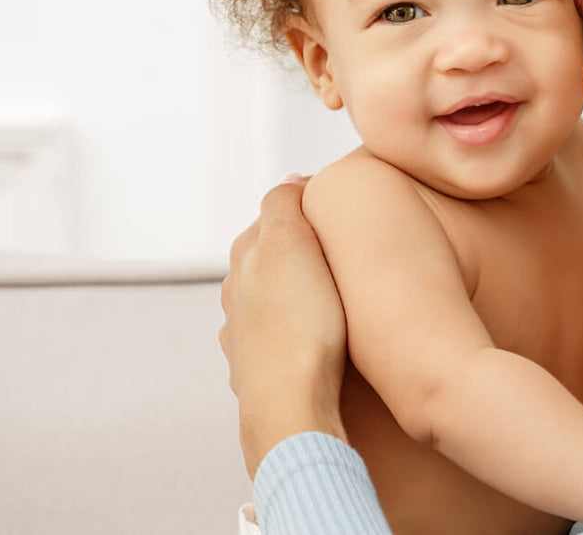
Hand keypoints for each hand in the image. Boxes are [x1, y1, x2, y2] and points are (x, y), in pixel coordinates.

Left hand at [219, 176, 349, 478]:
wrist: (292, 404)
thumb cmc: (298, 325)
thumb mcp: (291, 241)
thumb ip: (285, 202)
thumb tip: (291, 179)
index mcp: (245, 255)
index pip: (277, 211)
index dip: (311, 206)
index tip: (341, 208)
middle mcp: (237, 293)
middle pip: (274, 255)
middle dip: (305, 251)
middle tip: (345, 250)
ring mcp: (245, 333)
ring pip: (276, 298)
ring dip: (301, 293)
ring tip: (338, 296)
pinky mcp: (261, 368)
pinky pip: (283, 336)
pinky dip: (300, 330)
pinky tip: (320, 338)